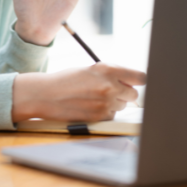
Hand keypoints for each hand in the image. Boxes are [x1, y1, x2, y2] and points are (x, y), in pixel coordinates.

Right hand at [11, 64, 147, 121]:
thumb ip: (111, 73)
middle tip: (112, 91)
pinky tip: (91, 107)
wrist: (47, 94)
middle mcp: (110, 85)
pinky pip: (112, 116)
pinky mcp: (100, 117)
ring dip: (114, 103)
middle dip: (125, 93)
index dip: (139, 80)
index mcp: (108, 69)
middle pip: (134, 94)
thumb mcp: (90, 69)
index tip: (137, 82)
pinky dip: (105, 113)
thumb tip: (131, 80)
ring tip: (95, 98)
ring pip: (122, 105)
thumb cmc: (67, 80)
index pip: (140, 77)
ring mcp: (106, 103)